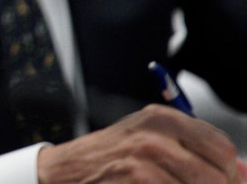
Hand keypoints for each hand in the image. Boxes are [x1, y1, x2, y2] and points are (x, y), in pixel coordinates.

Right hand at [37, 104, 246, 182]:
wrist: (65, 171)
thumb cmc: (110, 157)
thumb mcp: (151, 140)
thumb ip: (197, 151)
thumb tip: (244, 172)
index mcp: (162, 117)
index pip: (223, 148)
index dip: (229, 172)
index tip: (220, 181)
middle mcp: (154, 134)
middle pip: (219, 174)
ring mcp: (144, 159)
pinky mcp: (136, 180)